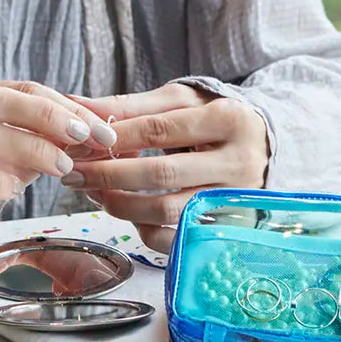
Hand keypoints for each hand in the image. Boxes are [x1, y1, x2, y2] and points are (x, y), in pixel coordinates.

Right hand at [0, 78, 117, 246]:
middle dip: (48, 117)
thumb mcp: (18, 141)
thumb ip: (48, 131)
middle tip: (83, 138)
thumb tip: (96, 130)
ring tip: (62, 167)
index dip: (66, 106)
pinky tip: (17, 190)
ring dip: (32, 150)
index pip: (24, 88)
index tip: (101, 128)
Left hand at [63, 82, 269, 253]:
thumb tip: (75, 103)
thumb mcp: (180, 102)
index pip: (160, 130)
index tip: (79, 143)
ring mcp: (235, 201)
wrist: (266, 147)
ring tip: (94, 192)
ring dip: (120, 204)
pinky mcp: (227, 230)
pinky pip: (175, 239)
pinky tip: (127, 211)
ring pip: (166, 212)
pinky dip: (143, 229)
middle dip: (109, 175)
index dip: (115, 137)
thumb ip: (129, 105)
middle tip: (74, 173)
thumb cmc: (213, 120)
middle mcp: (238, 162)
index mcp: (228, 120)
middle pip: (162, 174)